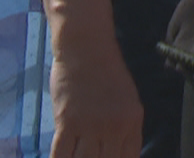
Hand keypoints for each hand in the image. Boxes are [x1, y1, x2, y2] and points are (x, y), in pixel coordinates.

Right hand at [48, 43, 142, 157]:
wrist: (85, 47)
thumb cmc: (105, 71)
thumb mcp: (127, 100)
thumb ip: (124, 127)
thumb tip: (119, 152)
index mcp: (132, 121)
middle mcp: (115, 127)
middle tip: (89, 157)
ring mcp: (90, 126)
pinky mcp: (67, 122)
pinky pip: (61, 155)